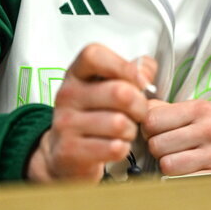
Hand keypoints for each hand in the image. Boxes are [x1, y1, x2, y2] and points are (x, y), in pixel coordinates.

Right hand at [26, 45, 156, 182]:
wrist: (64, 154)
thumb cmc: (93, 116)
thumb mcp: (108, 88)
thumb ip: (133, 72)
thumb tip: (146, 73)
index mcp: (76, 74)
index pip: (94, 55)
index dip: (123, 66)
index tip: (141, 82)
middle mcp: (67, 95)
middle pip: (120, 92)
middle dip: (140, 106)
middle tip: (139, 114)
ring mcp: (65, 123)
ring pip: (119, 123)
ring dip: (131, 131)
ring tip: (126, 132)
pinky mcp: (69, 150)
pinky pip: (114, 148)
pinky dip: (123, 149)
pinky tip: (116, 146)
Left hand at [142, 98, 210, 175]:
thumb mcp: (197, 112)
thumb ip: (166, 110)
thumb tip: (137, 109)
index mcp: (200, 109)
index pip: (152, 119)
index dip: (148, 129)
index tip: (157, 132)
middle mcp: (209, 130)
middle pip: (156, 145)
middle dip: (158, 149)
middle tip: (170, 148)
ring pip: (167, 165)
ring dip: (168, 166)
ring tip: (180, 160)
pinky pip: (182, 182)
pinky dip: (180, 179)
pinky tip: (189, 172)